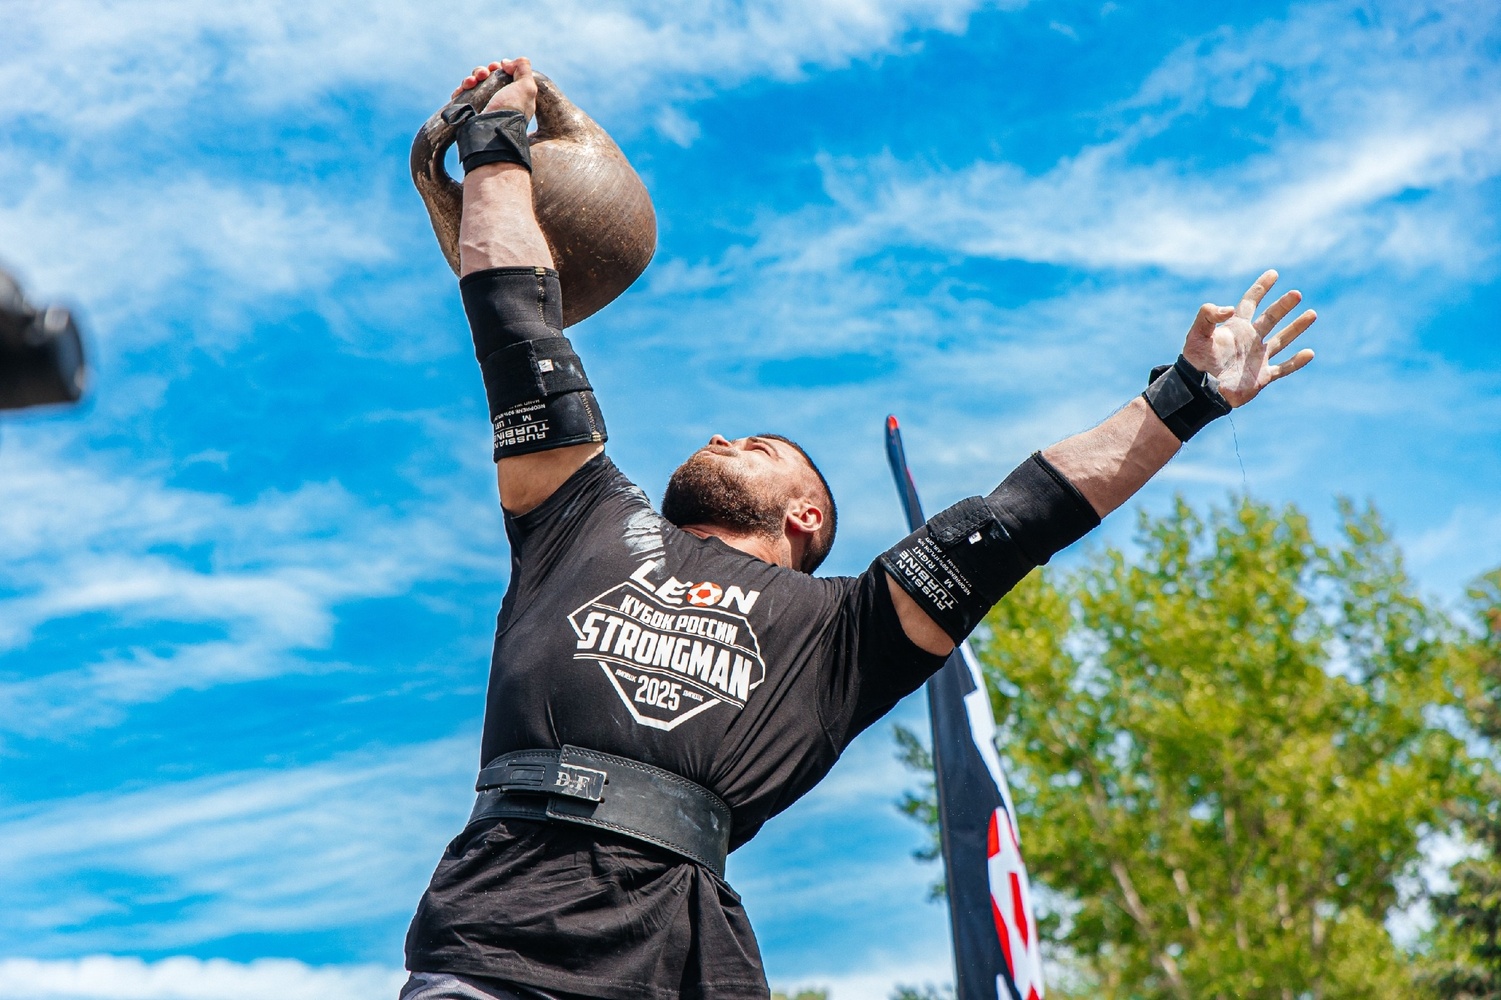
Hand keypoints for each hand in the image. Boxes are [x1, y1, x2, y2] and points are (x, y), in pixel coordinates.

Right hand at [450, 57, 537, 121]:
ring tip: (471, 82)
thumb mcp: (527, 87)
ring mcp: (483, 107)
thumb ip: (524, 68)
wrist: (493, 131)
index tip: (499, 66)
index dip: (500, 68)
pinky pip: (463, 95)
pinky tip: (464, 88)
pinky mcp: (470, 112)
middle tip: (484, 74)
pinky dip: (462, 88)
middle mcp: (499, 101)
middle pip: (488, 78)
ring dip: (472, 77)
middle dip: (484, 71)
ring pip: (474, 84)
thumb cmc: (512, 110)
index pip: (504, 76)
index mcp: (514, 96)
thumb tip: (506, 62)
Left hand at [1180, 269, 1316, 406]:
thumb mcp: (1197, 334)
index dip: (1261, 288)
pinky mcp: (1262, 376)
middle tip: (1296, 294)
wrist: (1200, 390)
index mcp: (1235, 328)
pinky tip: (1309, 353)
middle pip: (1270, 317)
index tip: (1273, 274)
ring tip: (1312, 313)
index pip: (1250, 303)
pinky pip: (1283, 368)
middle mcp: (1249, 340)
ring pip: (1282, 339)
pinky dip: (1296, 362)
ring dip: (1296, 327)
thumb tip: (1230, 308)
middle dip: (1283, 305)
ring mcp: (1257, 358)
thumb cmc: (1196, 361)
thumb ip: (1208, 316)